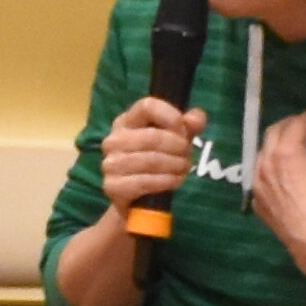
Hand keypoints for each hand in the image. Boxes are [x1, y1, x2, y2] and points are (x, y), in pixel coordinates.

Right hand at [92, 97, 208, 216]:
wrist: (136, 199)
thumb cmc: (156, 160)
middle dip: (177, 147)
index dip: (170, 116)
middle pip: (152, 136)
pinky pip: (143, 182)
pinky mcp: (112, 186)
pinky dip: (165, 182)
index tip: (184, 130)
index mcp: (127, 121)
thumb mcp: (176, 139)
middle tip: (188, 155)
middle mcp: (114, 139)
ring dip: (174, 165)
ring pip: (150, 160)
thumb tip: (195, 120)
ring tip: (184, 169)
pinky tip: (175, 181)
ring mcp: (110, 163)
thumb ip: (189, 125)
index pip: (146, 106)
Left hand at [243, 104, 305, 271]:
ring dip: (274, 146)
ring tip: (287, 145)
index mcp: (286, 152)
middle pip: (273, 134)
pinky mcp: (257, 201)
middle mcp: (266, 163)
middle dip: (288, 125)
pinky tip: (277, 173)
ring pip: (261, 155)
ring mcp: (258, 183)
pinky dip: (268, 169)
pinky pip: (259, 178)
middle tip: (301, 124)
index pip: (296, 125)